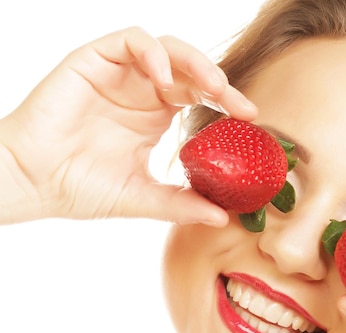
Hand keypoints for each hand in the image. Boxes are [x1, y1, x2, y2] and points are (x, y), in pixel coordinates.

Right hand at [0, 27, 256, 224]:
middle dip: (220, 84)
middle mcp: (142, 92)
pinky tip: (164, 78)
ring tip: (213, 89)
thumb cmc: (82, 189)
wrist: (35, 183)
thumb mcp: (144, 198)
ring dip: (194, 63)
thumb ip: (182, 203)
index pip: (201, 100)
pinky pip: (130, 41)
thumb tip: (223, 219)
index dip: (227, 105)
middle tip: (240, 107)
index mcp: (156, 118)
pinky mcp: (94, 61)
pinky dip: (152, 53)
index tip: (251, 120)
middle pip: (191, 72)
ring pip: (167, 49)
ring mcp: (120, 75)